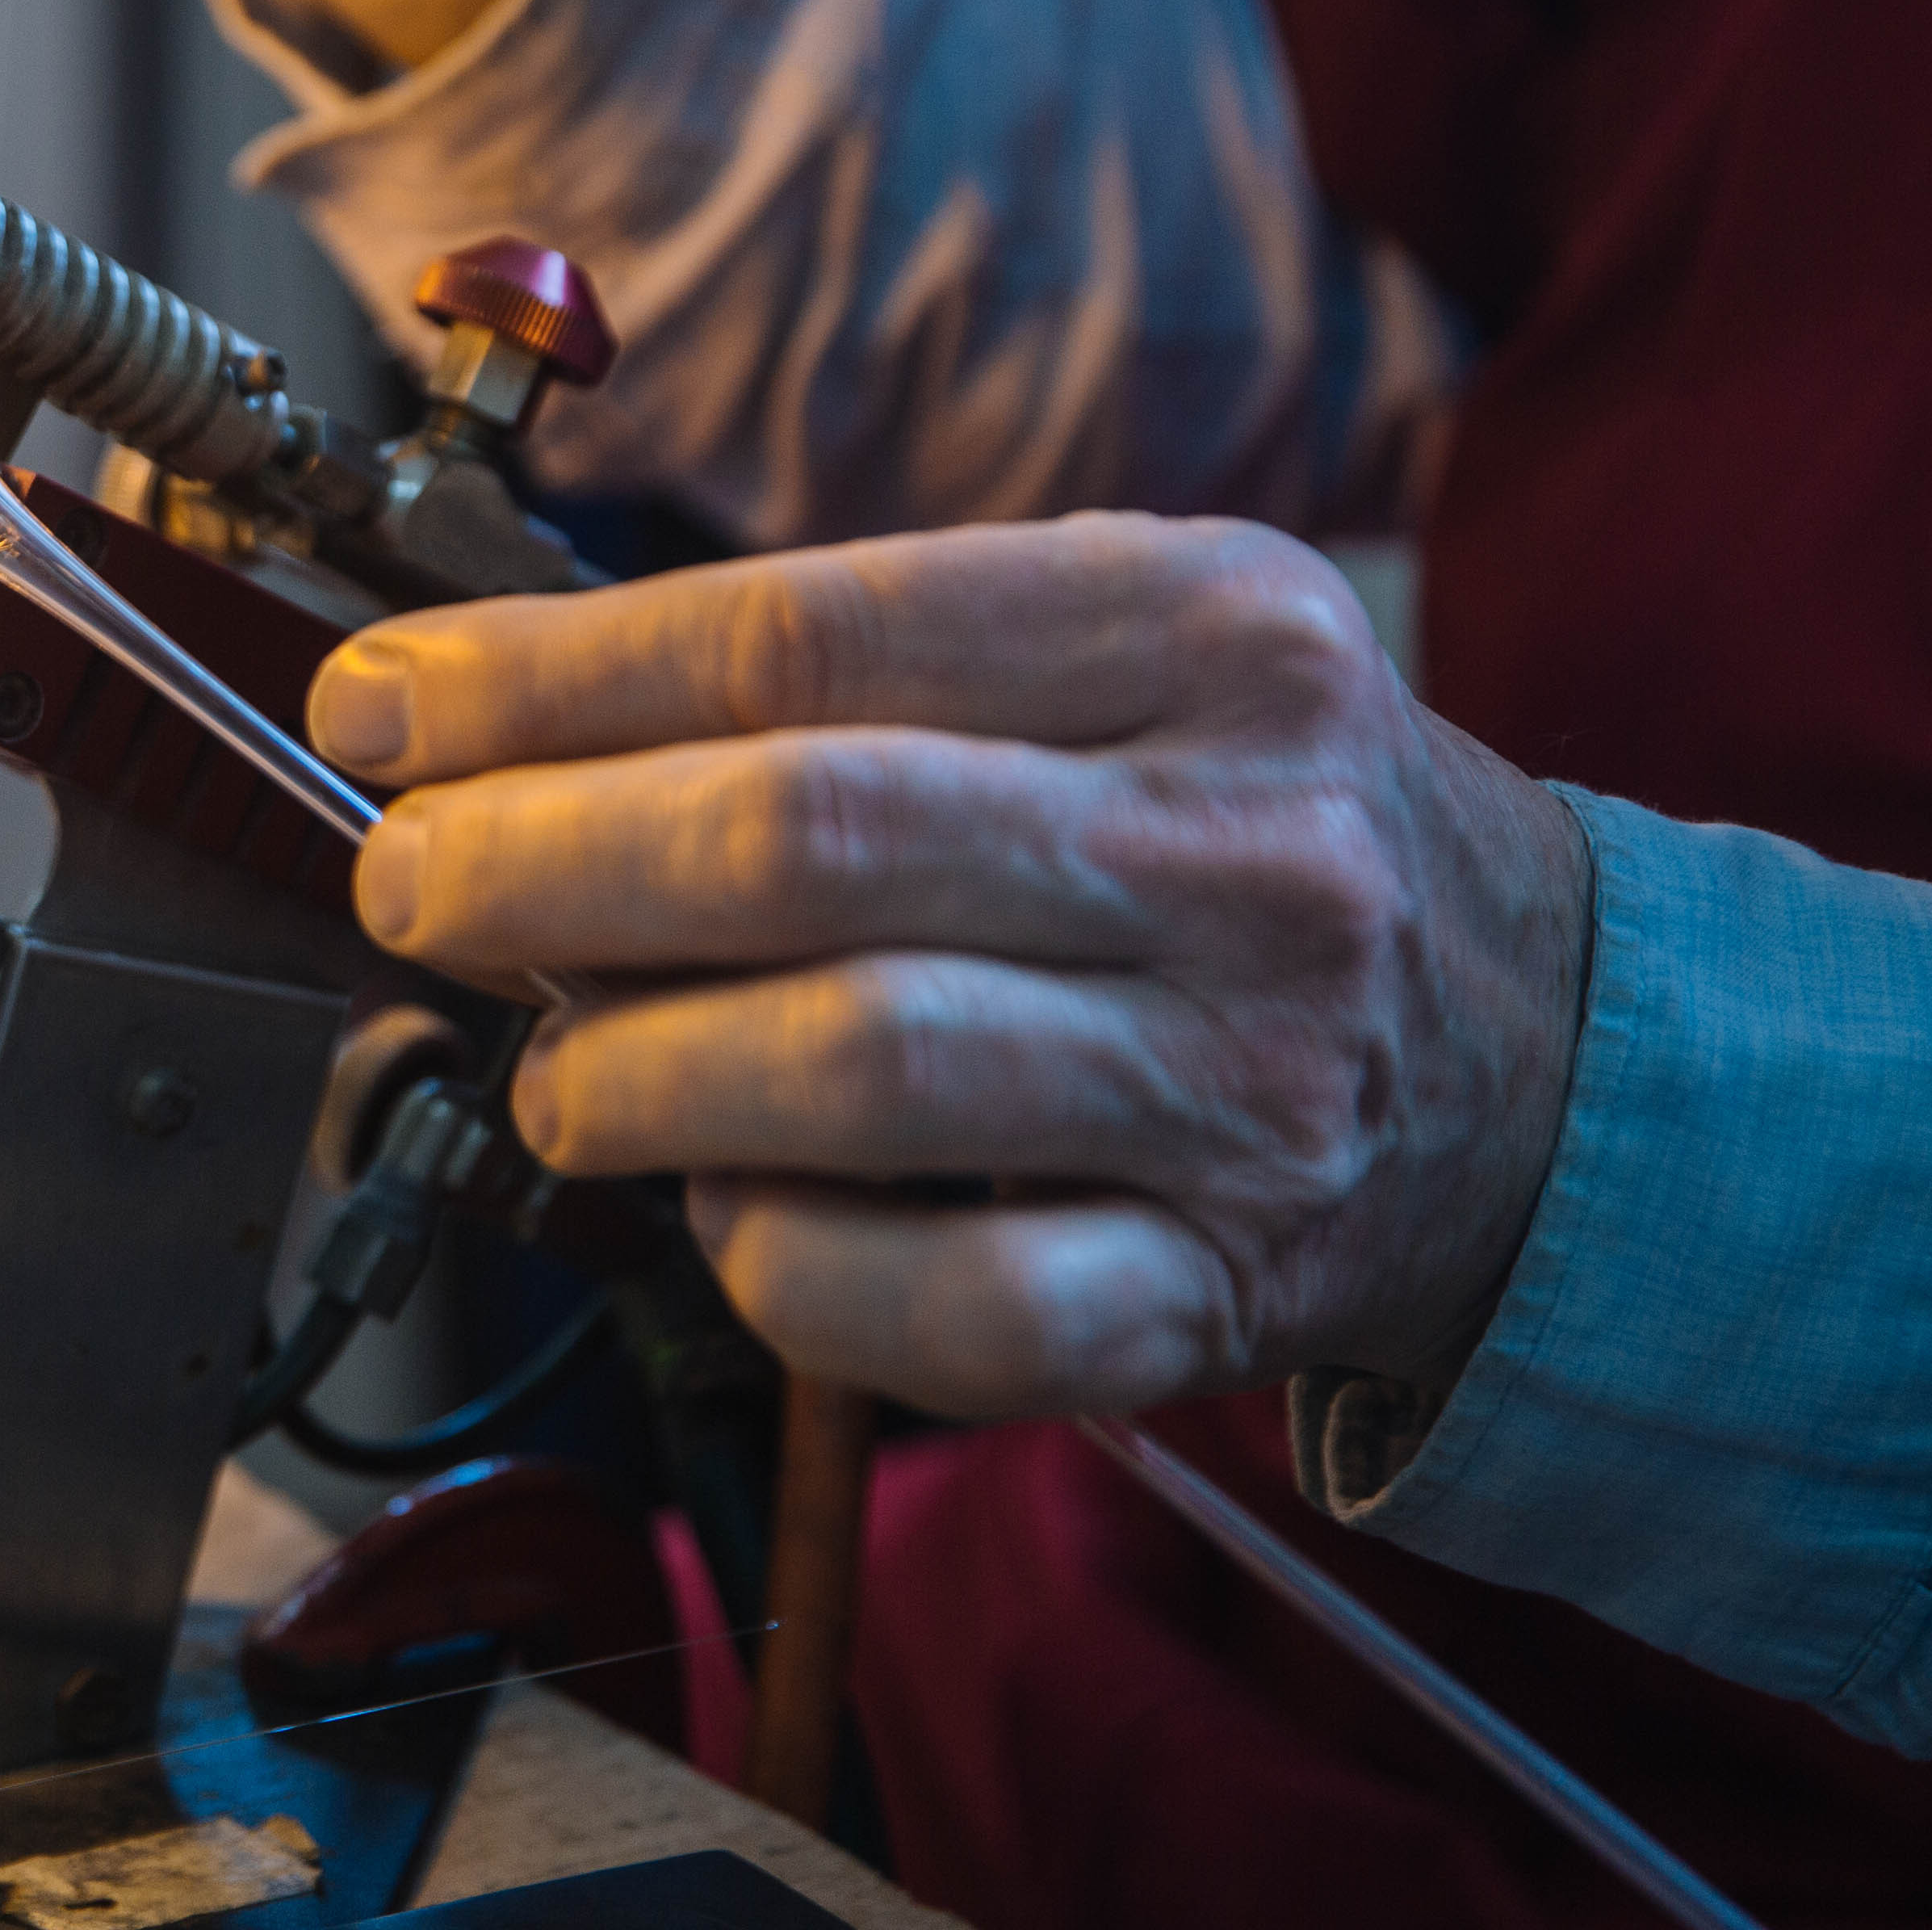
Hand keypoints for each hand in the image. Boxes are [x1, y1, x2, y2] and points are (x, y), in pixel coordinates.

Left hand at [309, 515, 1596, 1417]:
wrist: (1553, 1055)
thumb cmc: (1240, 827)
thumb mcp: (1106, 657)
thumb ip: (835, 672)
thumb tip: (485, 720)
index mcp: (1203, 627)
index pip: (797, 636)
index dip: (540, 679)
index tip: (377, 709)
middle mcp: (1245, 843)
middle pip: (804, 837)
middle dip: (536, 864)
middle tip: (406, 886)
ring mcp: (1251, 1078)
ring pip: (854, 1065)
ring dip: (628, 1071)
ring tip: (552, 1068)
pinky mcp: (1233, 1283)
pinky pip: (952, 1305)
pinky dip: (786, 1264)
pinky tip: (725, 1210)